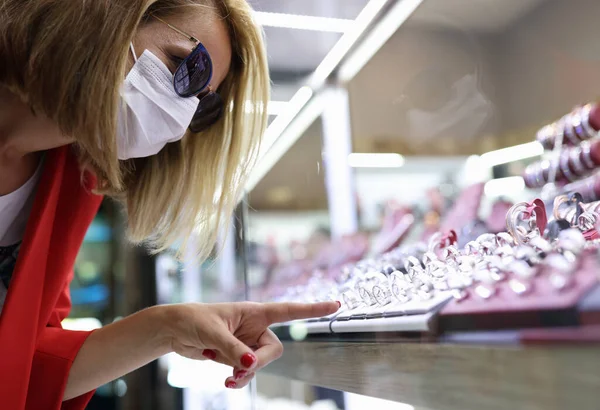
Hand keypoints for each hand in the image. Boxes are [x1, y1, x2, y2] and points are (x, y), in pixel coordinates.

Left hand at [164, 301, 339, 388]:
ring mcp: (247, 343)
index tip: (335, 305)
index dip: (313, 308)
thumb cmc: (194, 320)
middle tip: (241, 368)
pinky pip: (247, 371)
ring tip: (229, 379)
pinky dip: (240, 378)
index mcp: (254, 312)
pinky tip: (228, 382)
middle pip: (273, 349)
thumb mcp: (213, 333)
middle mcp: (254, 327)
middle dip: (260, 361)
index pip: (289, 310)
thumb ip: (234, 349)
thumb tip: (251, 365)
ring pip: (260, 363)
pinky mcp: (236, 356)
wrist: (175, 331)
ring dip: (247, 373)